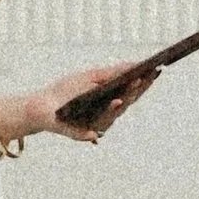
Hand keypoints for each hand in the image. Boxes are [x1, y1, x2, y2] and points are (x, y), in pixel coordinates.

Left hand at [23, 62, 155, 143]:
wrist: (42, 107)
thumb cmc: (67, 91)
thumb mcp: (91, 77)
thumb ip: (112, 73)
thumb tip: (134, 64)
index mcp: (112, 101)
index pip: (132, 92)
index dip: (145, 82)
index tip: (157, 69)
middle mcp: (108, 115)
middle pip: (127, 102)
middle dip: (138, 89)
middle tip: (148, 76)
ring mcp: (96, 125)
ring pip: (114, 115)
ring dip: (124, 101)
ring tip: (131, 87)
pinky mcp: (81, 134)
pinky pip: (93, 130)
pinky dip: (101, 121)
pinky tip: (113, 103)